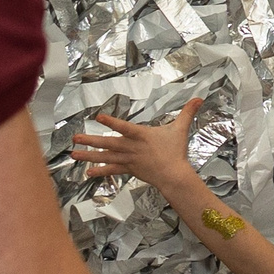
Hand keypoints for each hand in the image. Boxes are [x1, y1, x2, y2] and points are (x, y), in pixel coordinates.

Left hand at [72, 96, 203, 187]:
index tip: (98, 117)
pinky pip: (112, 170)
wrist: (174, 175)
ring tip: (74, 153)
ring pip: (106, 157)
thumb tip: (199, 98)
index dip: (112, 122)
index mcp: (141, 136)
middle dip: (91, 140)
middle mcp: (131, 148)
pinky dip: (100, 171)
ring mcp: (128, 159)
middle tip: (76, 138)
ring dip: (89, 155)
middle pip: (108, 143)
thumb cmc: (176, 152)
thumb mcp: (180, 129)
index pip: (124, 127)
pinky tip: (87, 172)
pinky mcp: (128, 169)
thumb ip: (187, 113)